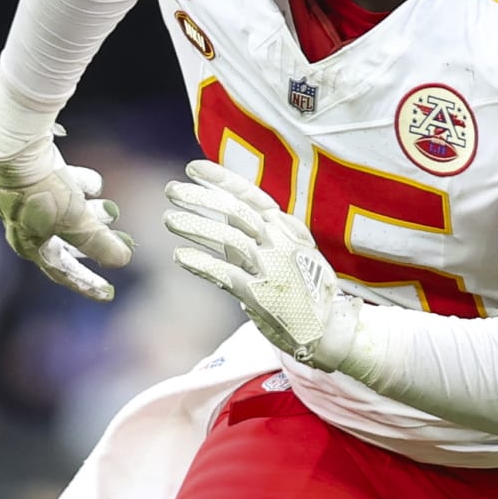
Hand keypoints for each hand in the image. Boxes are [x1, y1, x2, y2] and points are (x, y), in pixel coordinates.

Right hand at [0, 119, 131, 302]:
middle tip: (116, 245)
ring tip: (111, 210)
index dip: (87, 283)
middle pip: (67, 243)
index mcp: (32, 245)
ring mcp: (30, 201)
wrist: (16, 150)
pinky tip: (93, 184)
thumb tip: (122, 260)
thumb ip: (100, 244)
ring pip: (66, 214)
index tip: (108, 292)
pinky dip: (79, 186)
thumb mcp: (76, 221)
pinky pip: (62, 187)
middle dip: (93, 243)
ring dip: (90, 214)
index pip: (63, 273)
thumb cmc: (42, 191)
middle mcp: (28, 226)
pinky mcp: (35, 178)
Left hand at [164, 160, 361, 369]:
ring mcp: (273, 269)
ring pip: (229, 239)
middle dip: (201, 198)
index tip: (192, 168)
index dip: (221, 179)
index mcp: (288, 229)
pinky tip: (179, 256)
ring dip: (196, 226)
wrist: (327, 330)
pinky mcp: (262, 296)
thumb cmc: (304, 289)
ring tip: (169, 219)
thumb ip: (262, 231)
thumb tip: (225, 207)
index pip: (251, 196)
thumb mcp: (291, 250)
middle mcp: (281, 244)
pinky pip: (227, 275)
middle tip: (171, 190)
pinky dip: (202, 264)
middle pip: (235, 212)